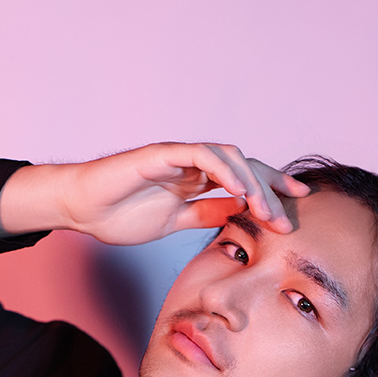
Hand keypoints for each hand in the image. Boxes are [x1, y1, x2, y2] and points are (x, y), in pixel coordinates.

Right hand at [0, 142, 308, 243]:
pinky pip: (201, 155)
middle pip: (244, 167)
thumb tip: (236, 216)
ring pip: (229, 158)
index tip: (295, 209)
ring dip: (252, 183)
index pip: (242, 181)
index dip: (270, 192)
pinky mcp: (163, 154)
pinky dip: (224, 170)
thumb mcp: (175, 222)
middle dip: (272, 187)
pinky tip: (239, 190)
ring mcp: (179, 157)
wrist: (82, 207)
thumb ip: (205, 215)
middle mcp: (192, 164)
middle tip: (291, 214)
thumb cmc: (118, 214)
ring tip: (266, 211)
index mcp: (195, 181)